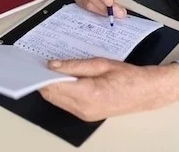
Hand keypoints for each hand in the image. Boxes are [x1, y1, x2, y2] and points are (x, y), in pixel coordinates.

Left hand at [40, 58, 178, 120]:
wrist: (145, 92)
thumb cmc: (127, 76)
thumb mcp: (100, 63)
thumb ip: (74, 65)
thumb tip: (52, 65)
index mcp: (88, 93)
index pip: (54, 87)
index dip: (41, 76)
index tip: (33, 65)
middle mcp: (84, 108)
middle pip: (52, 96)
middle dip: (44, 80)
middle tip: (38, 64)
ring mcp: (85, 114)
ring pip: (57, 101)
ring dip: (51, 87)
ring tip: (50, 69)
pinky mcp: (86, 115)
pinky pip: (66, 104)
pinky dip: (60, 92)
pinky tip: (61, 80)